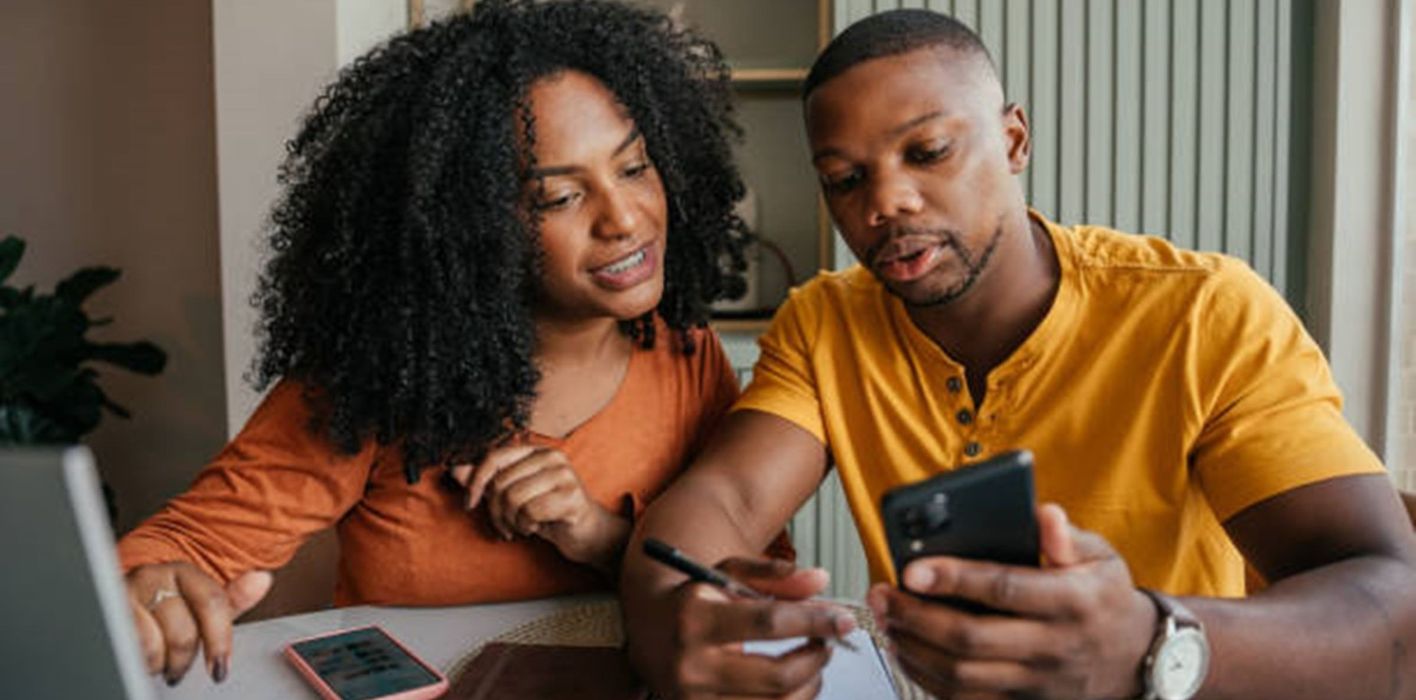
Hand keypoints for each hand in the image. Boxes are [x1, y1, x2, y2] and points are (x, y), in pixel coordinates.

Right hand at [124, 562, 271, 685]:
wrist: (120, 600)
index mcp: (184, 571)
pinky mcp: (103, 613)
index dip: (219, 640)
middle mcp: (153, 576)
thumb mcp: (202, 602)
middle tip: (179, 667)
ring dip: (159, 662)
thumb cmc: (167, 606)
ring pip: (153, 644)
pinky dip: (138, 661)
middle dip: (185, 658)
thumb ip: (233, 596)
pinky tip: (139, 658)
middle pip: (183, 631)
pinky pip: (127, 650)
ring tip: (158, 661)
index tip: (220, 669)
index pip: (212, 602)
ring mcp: (124, 594)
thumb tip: (261, 579)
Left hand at [450, 445, 628, 572]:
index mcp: (536, 450)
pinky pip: (530, 512)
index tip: (469, 503)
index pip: (494, 457)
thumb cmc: (548, 512)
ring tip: (521, 527)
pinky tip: (536, 527)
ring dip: (511, 521)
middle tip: (505, 525)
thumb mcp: (513, 496)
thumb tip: (454, 469)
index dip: (476, 481)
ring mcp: (564, 474)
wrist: (586, 533)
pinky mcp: (573, 496)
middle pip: (501, 482)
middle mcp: (551, 456)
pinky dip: (526, 526)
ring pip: (513, 498)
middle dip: (495, 511)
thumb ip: (486, 481)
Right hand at [650, 556, 855, 698]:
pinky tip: (794, 684)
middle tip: (828, 642)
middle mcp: (691, 666)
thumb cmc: (691, 601)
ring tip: (812, 662)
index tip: (843, 620)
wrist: (646, 632)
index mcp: (694, 619)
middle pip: (777, 675)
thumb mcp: (725, 573)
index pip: (768, 623)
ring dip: (809, 684)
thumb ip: (773, 575)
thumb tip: (820, 581)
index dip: (813, 620)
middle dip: (816, 659)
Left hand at [867, 504, 1156, 698]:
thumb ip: (1066, 537)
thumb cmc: (1104, 600)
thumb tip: (1041, 512)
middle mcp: (1054, 647)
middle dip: (916, 617)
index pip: (1004, 588)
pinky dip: (928, 679)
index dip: (954, 578)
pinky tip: (907, 651)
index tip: (912, 569)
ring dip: (914, 649)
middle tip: (882, 595)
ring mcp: (1037, 682)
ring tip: (887, 621)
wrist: (1135, 661)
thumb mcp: (1102, 559)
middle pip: (971, 639)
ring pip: (962, 676)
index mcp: (1072, 602)